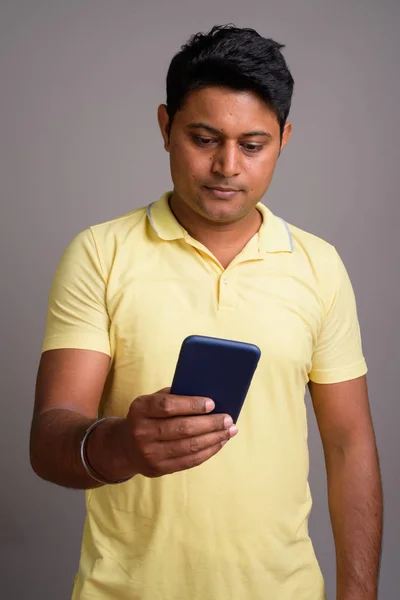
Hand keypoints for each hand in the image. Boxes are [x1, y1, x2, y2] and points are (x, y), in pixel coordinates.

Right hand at [121, 388, 237, 476]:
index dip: (191, 405)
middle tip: (228, 419)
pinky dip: (208, 451)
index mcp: (140, 409)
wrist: (125, 446)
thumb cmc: (148, 416)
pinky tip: (219, 442)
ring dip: (214, 438)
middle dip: (210, 424)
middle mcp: (142, 432)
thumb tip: (207, 397)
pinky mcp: (159, 469)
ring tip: (230, 431)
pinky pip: (189, 461)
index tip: (212, 403)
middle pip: (182, 428)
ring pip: (189, 447)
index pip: (168, 406)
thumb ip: (174, 396)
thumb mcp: (151, 401)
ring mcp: (149, 453)